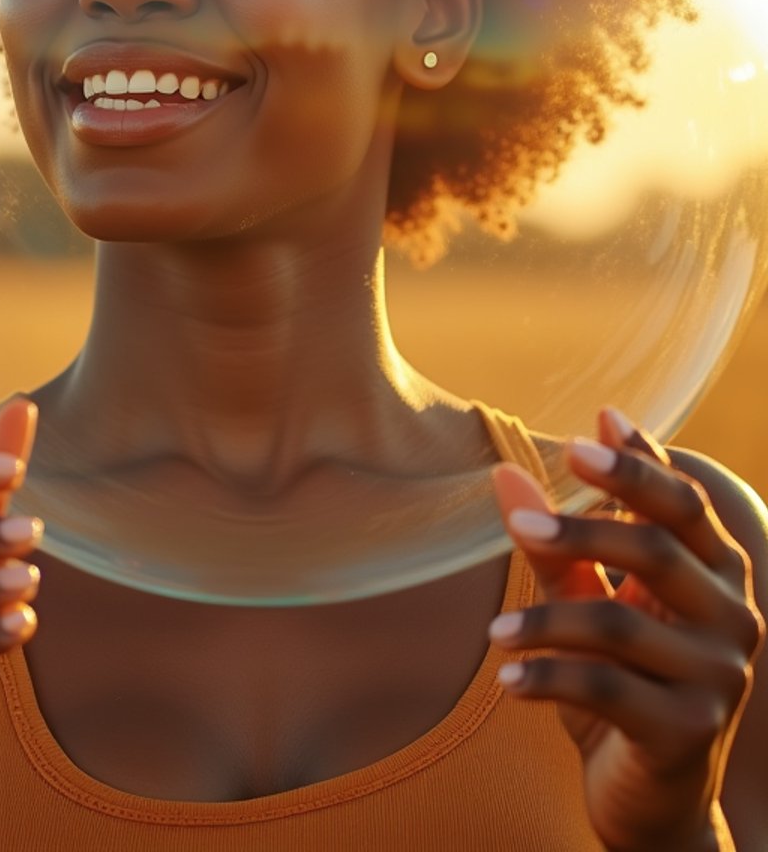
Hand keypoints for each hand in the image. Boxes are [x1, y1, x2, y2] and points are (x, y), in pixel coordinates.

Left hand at [490, 409, 763, 851]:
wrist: (651, 798)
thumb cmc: (621, 682)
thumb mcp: (587, 605)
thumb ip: (555, 544)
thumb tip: (503, 468)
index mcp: (718, 573)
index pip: (685, 502)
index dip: (640, 462)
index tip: (590, 427)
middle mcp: (732, 618)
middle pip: (659, 548)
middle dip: (584, 526)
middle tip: (519, 521)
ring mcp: (718, 677)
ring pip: (621, 623)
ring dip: (546, 621)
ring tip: (494, 631)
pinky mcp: (689, 731)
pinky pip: (607, 688)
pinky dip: (548, 678)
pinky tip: (505, 680)